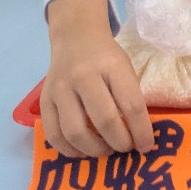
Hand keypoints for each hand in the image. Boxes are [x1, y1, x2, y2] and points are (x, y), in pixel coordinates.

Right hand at [41, 0, 153, 158]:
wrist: (75, 38)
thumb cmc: (106, 58)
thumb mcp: (125, 69)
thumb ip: (130, 98)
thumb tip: (138, 137)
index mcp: (112, 67)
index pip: (131, 105)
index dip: (141, 131)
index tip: (147, 146)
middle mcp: (84, 77)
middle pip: (104, 120)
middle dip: (119, 142)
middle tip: (126, 149)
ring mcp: (60, 89)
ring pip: (75, 132)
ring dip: (94, 150)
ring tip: (106, 150)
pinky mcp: (43, 101)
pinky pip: (53, 135)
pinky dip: (69, 150)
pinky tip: (83, 151)